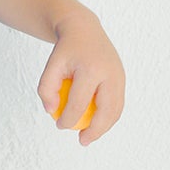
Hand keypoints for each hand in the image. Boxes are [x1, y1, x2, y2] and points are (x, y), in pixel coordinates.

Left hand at [37, 10, 124, 145]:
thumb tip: (51, 111)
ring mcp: (120, 76)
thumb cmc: (65, 50)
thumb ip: (46, 87)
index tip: (59, 126)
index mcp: (91, 68)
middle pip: (106, 110)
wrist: (84, 28)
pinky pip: (117, 103)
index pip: (80, 102)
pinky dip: (108, 116)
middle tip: (82, 141)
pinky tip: (95, 123)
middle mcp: (110, 73)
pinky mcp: (122, 79)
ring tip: (89, 136)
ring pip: (116, 110)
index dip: (69, 118)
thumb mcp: (51, 64)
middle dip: (95, 130)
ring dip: (105, 127)